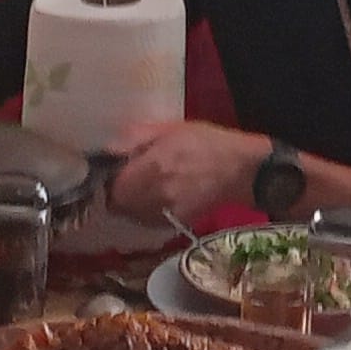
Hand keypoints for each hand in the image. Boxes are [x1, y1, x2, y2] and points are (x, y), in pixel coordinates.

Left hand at [106, 119, 264, 223]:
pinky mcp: (178, 221)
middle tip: (127, 182)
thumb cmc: (207, 142)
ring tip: (143, 191)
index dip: (109, 180)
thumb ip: (135, 137)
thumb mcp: (170, 128)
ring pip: (133, 216)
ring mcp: (167, 210)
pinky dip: (147, 214)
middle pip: (119, 205)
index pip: (113, 185)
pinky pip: (150, 222)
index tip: (113, 173)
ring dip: (131, 205)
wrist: (242, 169)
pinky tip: (158, 201)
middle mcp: (156, 192)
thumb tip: (108, 149)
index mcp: (152, 165)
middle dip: (118, 194)